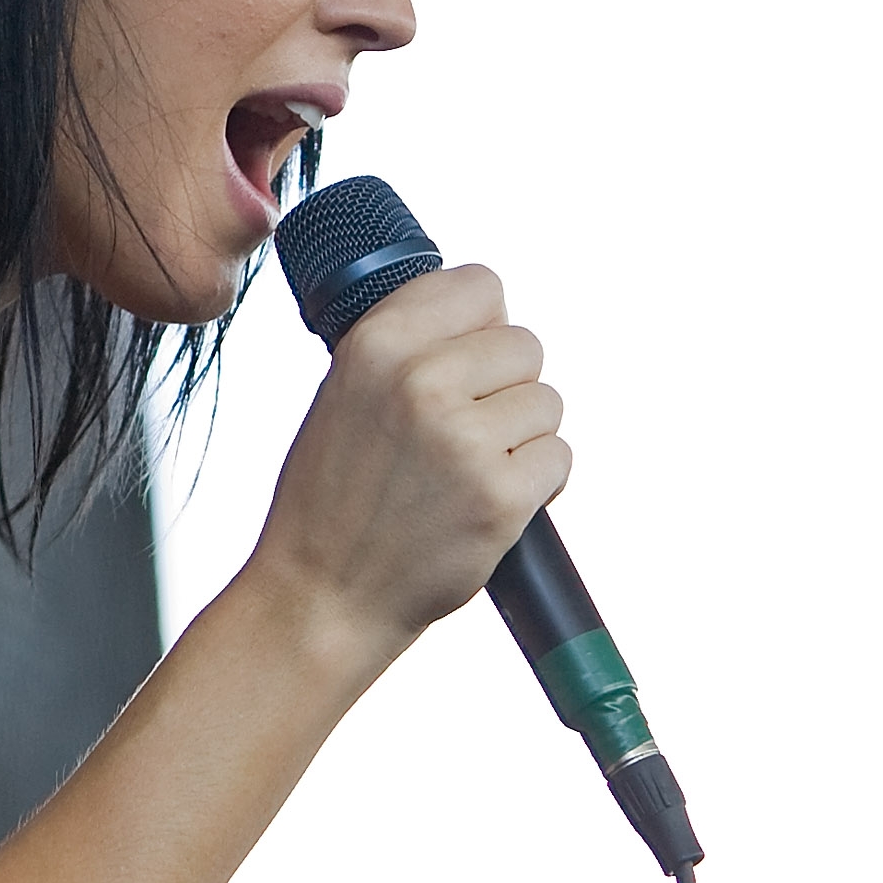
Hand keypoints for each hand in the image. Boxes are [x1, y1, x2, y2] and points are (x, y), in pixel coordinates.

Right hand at [245, 262, 568, 660]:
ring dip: (522, 438)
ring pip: (548, 402)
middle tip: (462, 434)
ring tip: (469, 473)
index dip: (481, 328)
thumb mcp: (343, 393)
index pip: (480, 285)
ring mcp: (464, 439)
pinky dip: (537, 484)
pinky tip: (488, 503)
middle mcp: (420, 381)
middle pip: (525, 344)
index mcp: (375, 344)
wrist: (323, 597)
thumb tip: (486, 315)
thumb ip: (405, 344)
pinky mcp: (501, 496)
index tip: (464, 363)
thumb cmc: (333, 498)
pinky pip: (559, 458)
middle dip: (506, 388)